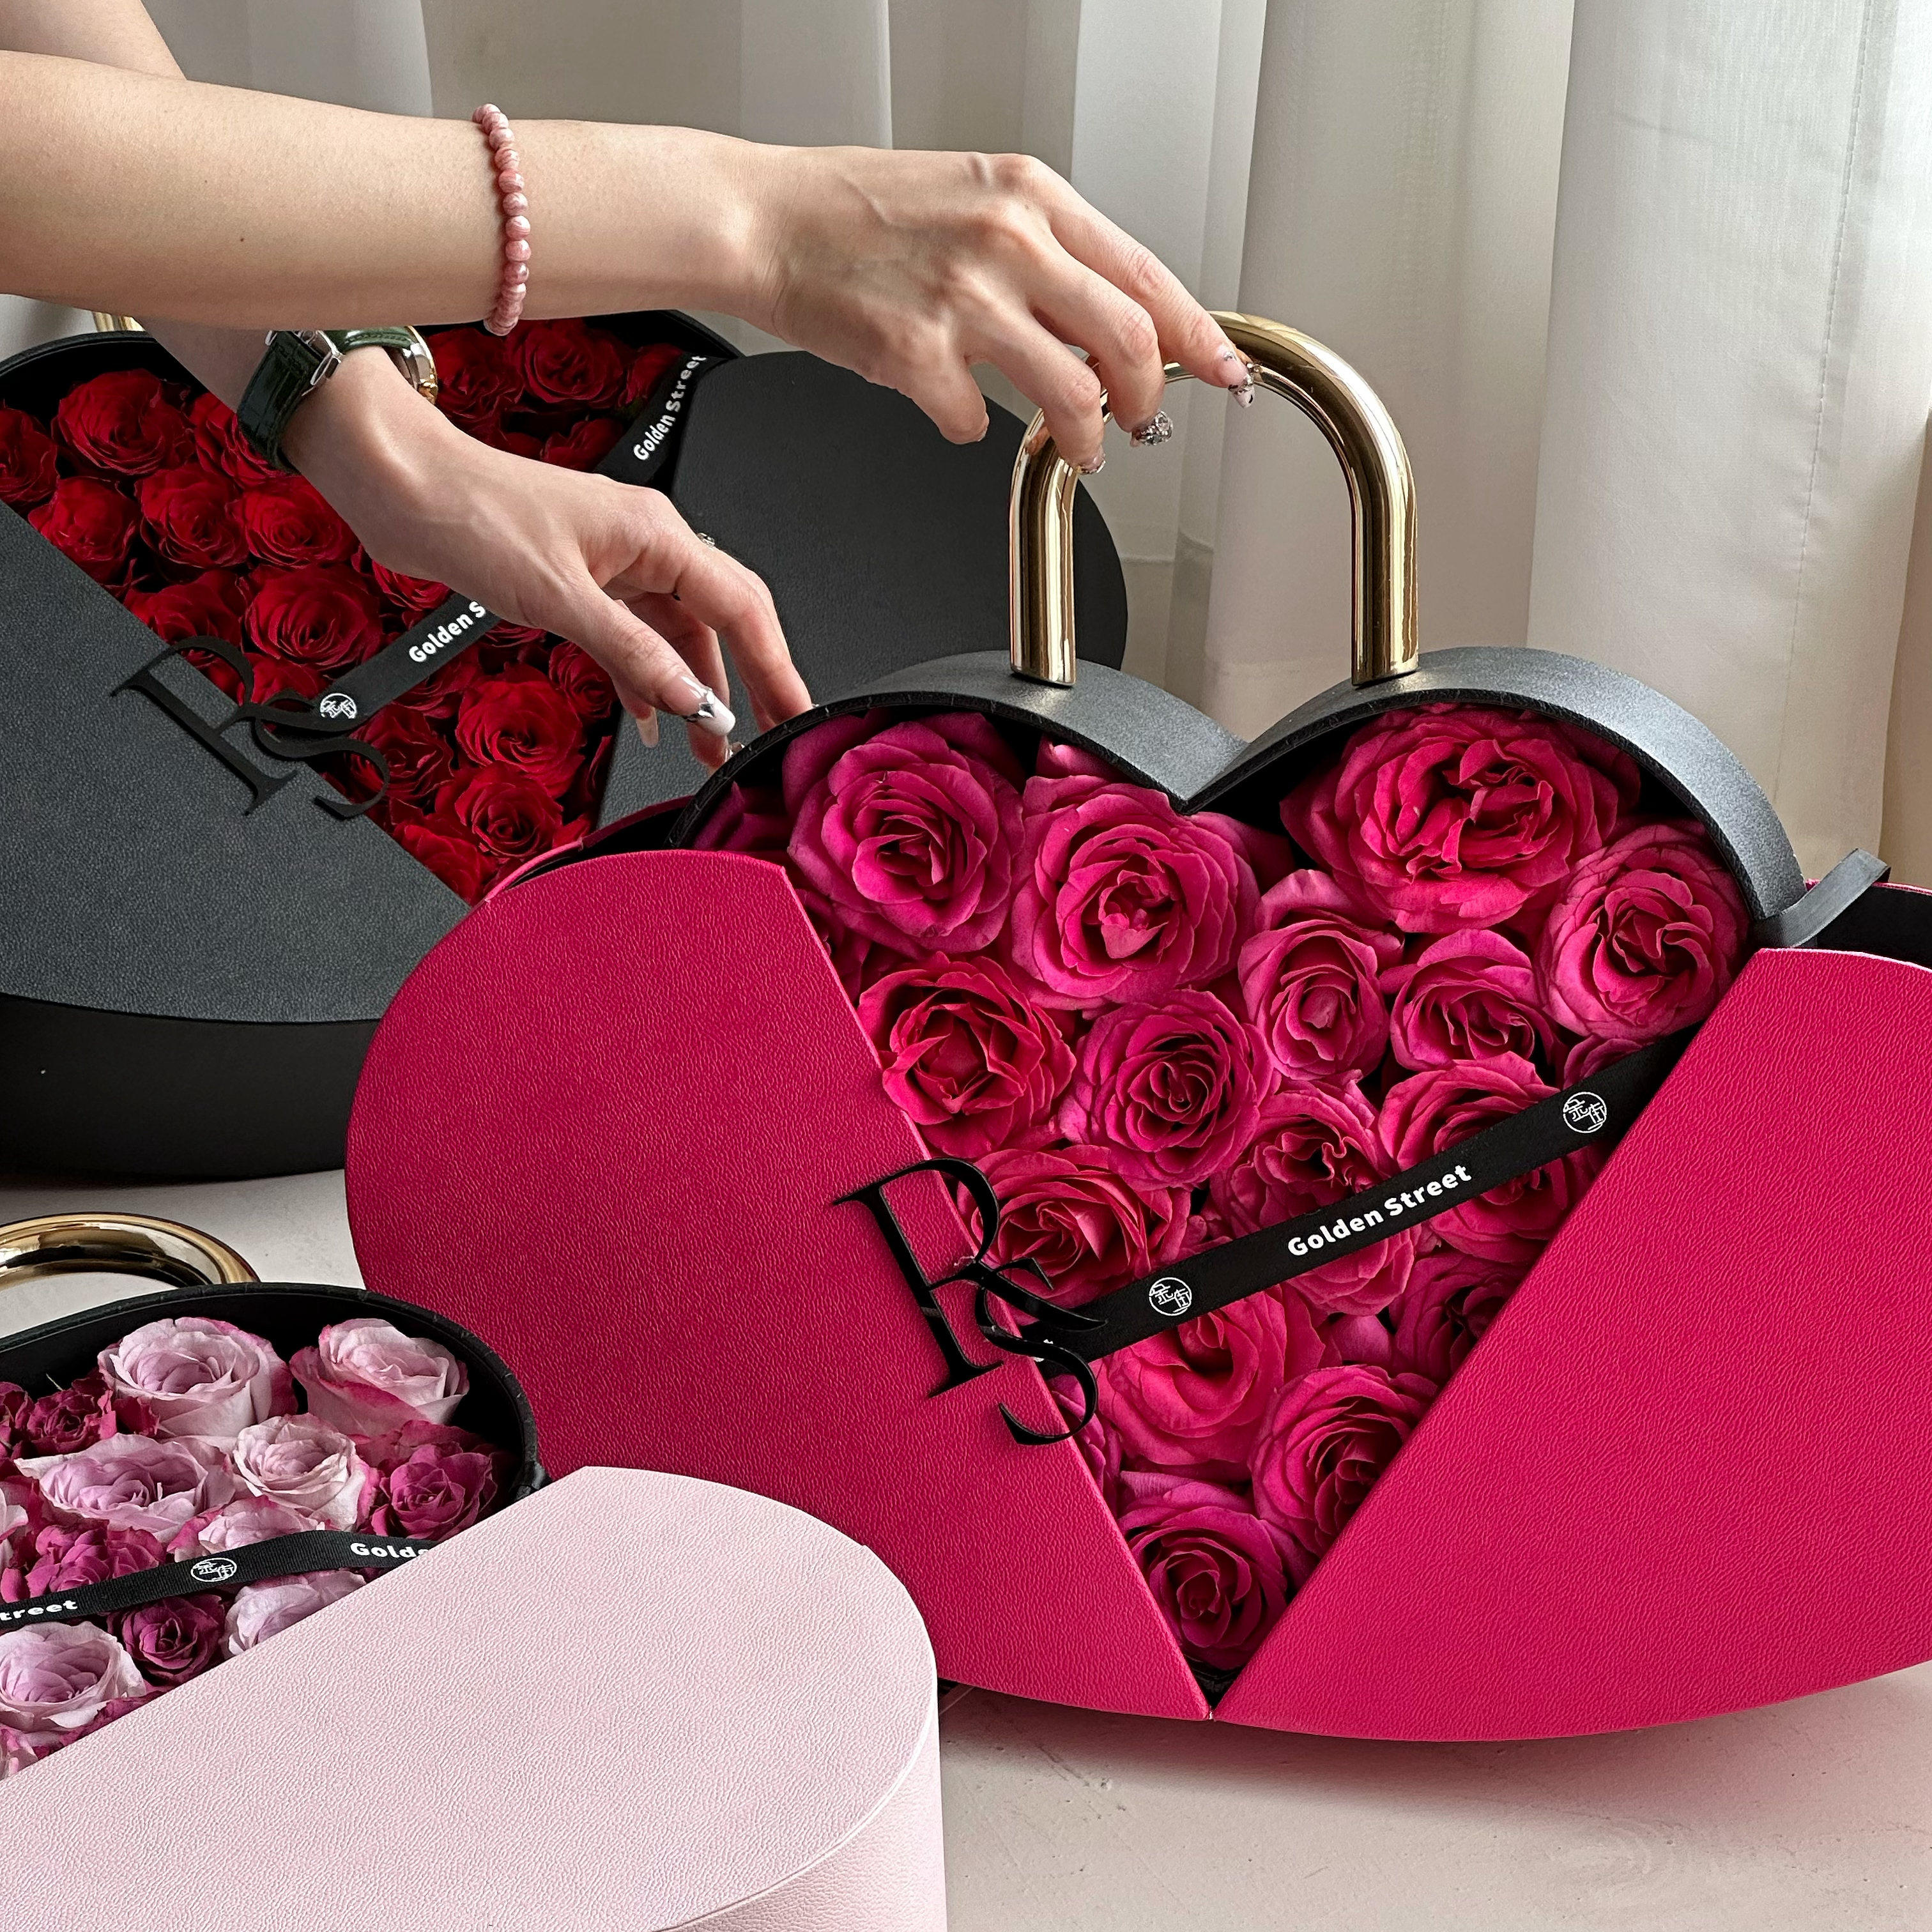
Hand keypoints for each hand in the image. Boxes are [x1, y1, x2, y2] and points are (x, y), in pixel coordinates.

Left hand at [286, 351, 808, 769]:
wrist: (402, 486)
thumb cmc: (472, 511)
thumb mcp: (560, 597)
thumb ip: (633, 654)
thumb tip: (692, 700)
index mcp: (656, 533)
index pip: (743, 608)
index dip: (776, 668)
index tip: (793, 717)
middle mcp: (646, 545)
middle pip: (722, 623)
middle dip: (748, 685)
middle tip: (767, 741)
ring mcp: (615, 565)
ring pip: (679, 636)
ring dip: (694, 691)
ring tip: (708, 749)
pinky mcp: (583, 583)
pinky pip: (636, 637)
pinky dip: (647, 678)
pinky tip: (652, 715)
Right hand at [736, 145, 1250, 470]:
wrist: (764, 219)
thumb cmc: (858, 212)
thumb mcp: (973, 198)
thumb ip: (1045, 251)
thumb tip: (1104, 318)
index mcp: (1030, 196)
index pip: (1147, 274)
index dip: (1199, 336)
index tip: (1223, 370)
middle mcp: (1008, 241)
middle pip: (1129, 341)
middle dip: (1149, 400)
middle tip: (1143, 424)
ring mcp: (964, 299)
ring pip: (1073, 394)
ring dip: (1085, 439)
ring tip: (1077, 447)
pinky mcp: (916, 355)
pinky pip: (975, 423)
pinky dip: (972, 429)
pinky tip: (954, 409)